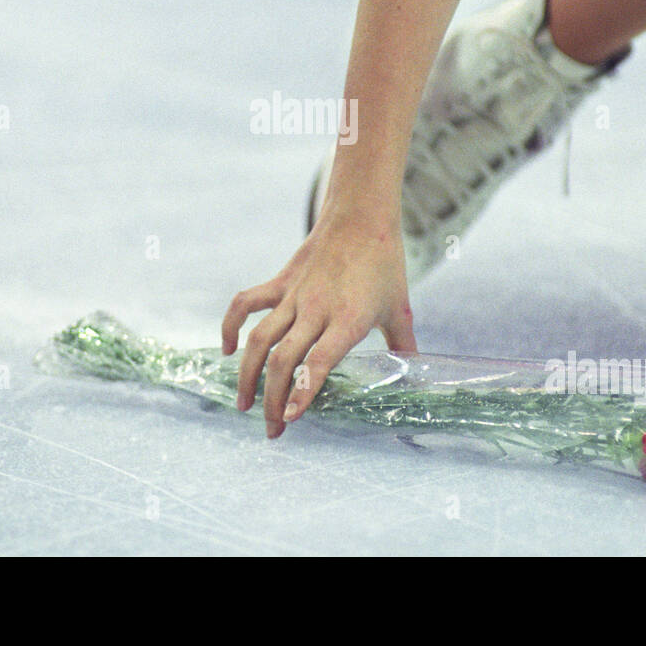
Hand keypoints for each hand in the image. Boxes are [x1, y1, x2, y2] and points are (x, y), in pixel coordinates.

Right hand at [221, 208, 415, 437]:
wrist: (361, 215)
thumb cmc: (384, 263)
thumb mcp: (400, 309)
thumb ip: (403, 346)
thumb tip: (417, 377)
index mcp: (348, 319)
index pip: (317, 362)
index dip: (301, 392)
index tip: (289, 418)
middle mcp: (316, 310)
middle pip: (282, 359)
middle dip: (271, 400)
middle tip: (272, 430)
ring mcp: (294, 295)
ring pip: (258, 338)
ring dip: (246, 374)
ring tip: (244, 404)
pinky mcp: (280, 282)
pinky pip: (246, 304)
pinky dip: (231, 326)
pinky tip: (229, 350)